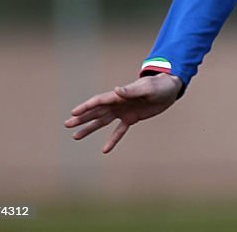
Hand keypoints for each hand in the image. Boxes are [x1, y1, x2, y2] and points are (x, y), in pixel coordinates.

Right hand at [63, 74, 183, 152]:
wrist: (170, 89)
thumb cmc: (159, 85)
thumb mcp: (147, 88)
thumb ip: (131, 90)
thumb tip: (116, 90)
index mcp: (119, 95)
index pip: (99, 101)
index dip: (86, 107)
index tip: (73, 113)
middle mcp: (118, 103)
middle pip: (96, 112)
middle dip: (82, 118)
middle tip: (67, 124)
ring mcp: (123, 111)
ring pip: (103, 122)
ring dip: (90, 128)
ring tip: (76, 136)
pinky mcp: (132, 118)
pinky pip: (119, 131)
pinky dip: (112, 139)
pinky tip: (104, 150)